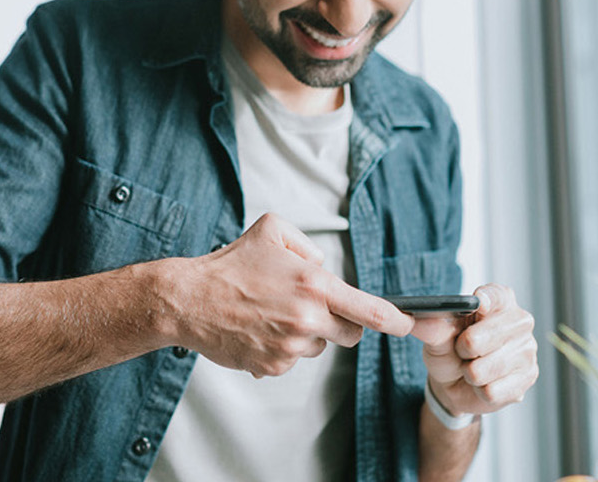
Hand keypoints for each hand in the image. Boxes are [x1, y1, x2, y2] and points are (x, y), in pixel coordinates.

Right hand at [172, 212, 413, 376]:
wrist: (189, 300)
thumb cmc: (231, 263)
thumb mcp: (273, 231)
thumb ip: (310, 247)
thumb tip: (326, 270)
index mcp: (314, 284)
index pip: (368, 309)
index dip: (396, 320)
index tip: (409, 324)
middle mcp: (307, 318)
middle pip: (350, 334)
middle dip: (341, 323)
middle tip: (313, 308)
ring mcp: (290, 347)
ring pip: (319, 346)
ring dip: (307, 334)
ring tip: (273, 314)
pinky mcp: (273, 366)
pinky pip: (292, 360)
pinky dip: (282, 348)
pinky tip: (259, 330)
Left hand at [413, 283, 538, 415]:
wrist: (457, 384)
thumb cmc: (451, 351)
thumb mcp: (437, 337)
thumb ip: (431, 327)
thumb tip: (419, 320)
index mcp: (499, 301)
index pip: (495, 295)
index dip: (485, 299)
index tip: (478, 304)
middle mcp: (519, 321)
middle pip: (479, 339)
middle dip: (462, 350)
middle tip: (464, 351)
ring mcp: (527, 350)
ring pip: (483, 370)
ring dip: (470, 374)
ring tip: (474, 368)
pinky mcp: (528, 377)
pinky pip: (491, 391)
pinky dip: (480, 391)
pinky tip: (485, 383)